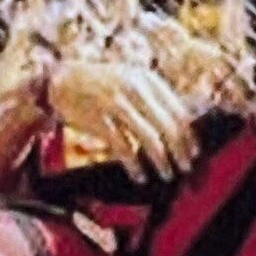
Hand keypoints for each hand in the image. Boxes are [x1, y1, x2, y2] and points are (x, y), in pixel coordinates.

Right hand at [50, 61, 199, 181]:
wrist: (61, 80)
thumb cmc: (101, 85)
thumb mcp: (131, 81)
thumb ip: (153, 99)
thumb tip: (181, 129)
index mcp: (148, 79)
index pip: (178, 111)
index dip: (189, 135)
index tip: (194, 153)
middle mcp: (136, 88)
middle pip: (168, 126)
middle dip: (180, 151)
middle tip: (185, 169)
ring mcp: (117, 103)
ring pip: (149, 138)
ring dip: (162, 160)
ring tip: (166, 174)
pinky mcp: (99, 120)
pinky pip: (124, 147)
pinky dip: (134, 165)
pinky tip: (140, 176)